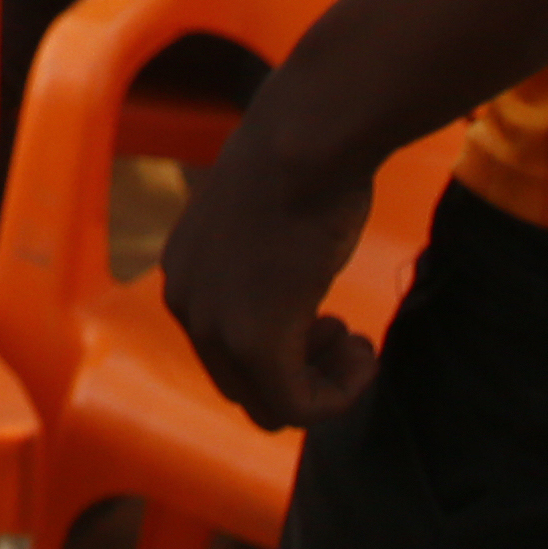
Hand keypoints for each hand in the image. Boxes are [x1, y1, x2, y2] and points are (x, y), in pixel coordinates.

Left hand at [155, 114, 384, 429]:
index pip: (224, 350)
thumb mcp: (266, 219)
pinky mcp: (254, 344)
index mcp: (184, 272)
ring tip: (353, 342)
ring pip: (268, 405)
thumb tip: (286, 285)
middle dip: (299, 369)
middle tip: (340, 328)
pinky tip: (364, 352)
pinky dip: (339, 394)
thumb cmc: (302, 161)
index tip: (326, 317)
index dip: (285, 346)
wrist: (307, 140)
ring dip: (322, 386)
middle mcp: (185, 303)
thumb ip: (259, 264)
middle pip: (241, 384)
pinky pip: (297, 408)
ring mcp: (213, 327)